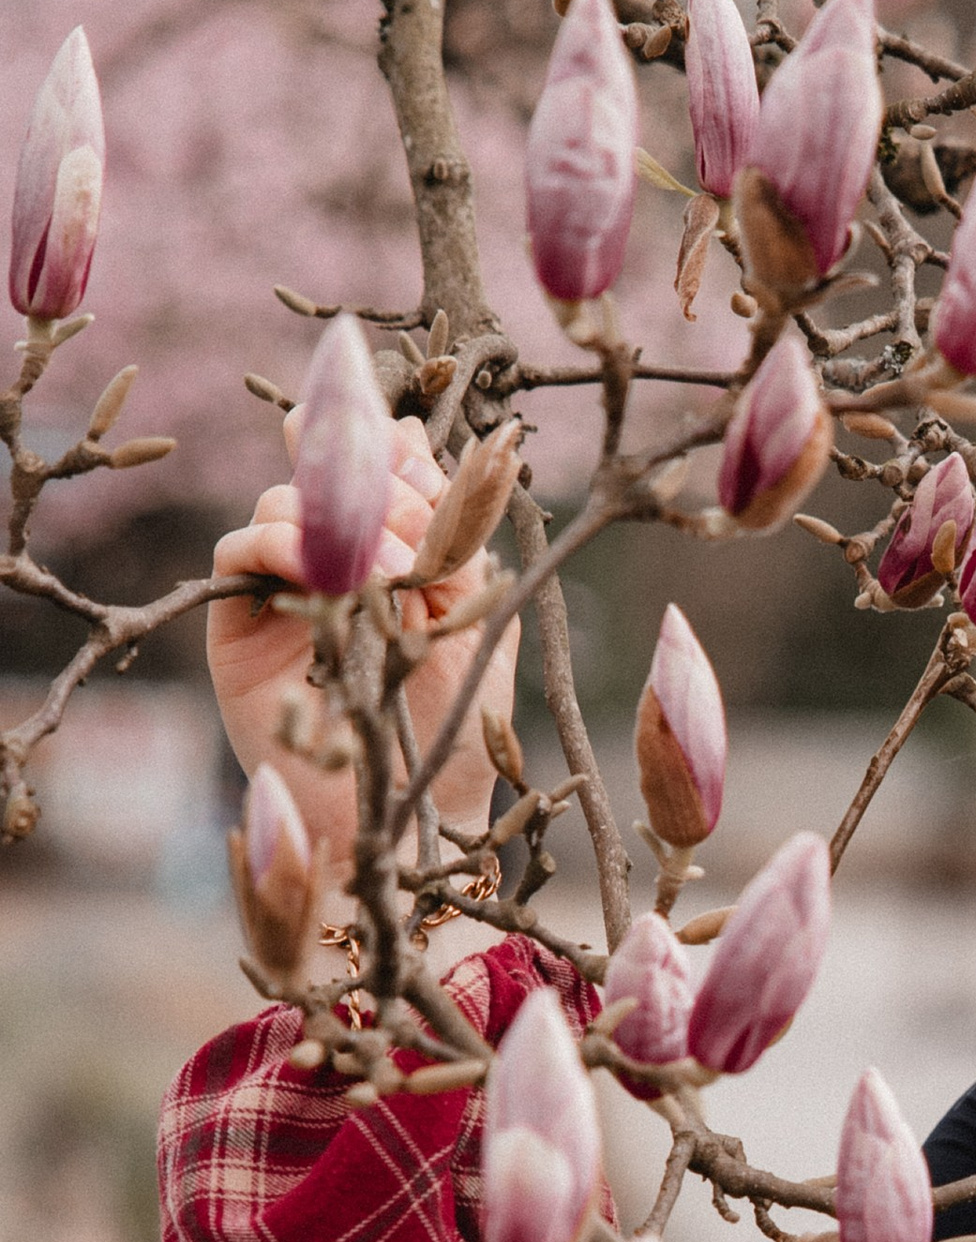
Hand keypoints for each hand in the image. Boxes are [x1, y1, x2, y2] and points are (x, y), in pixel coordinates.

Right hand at [206, 416, 521, 878]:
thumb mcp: (473, 609)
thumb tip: (406, 433)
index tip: (416, 455)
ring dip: (331, 519)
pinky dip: (273, 543)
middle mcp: (336, 561)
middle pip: (327, 474)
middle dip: (372, 486)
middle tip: (406, 530)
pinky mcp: (240, 625)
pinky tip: (314, 570)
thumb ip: (446, 527)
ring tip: (383, 572)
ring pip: (279, 503)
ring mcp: (286, 590)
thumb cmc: (455, 721)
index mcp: (394, 549)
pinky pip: (237, 553)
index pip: (379, 466)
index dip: (393, 450)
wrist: (416, 808)